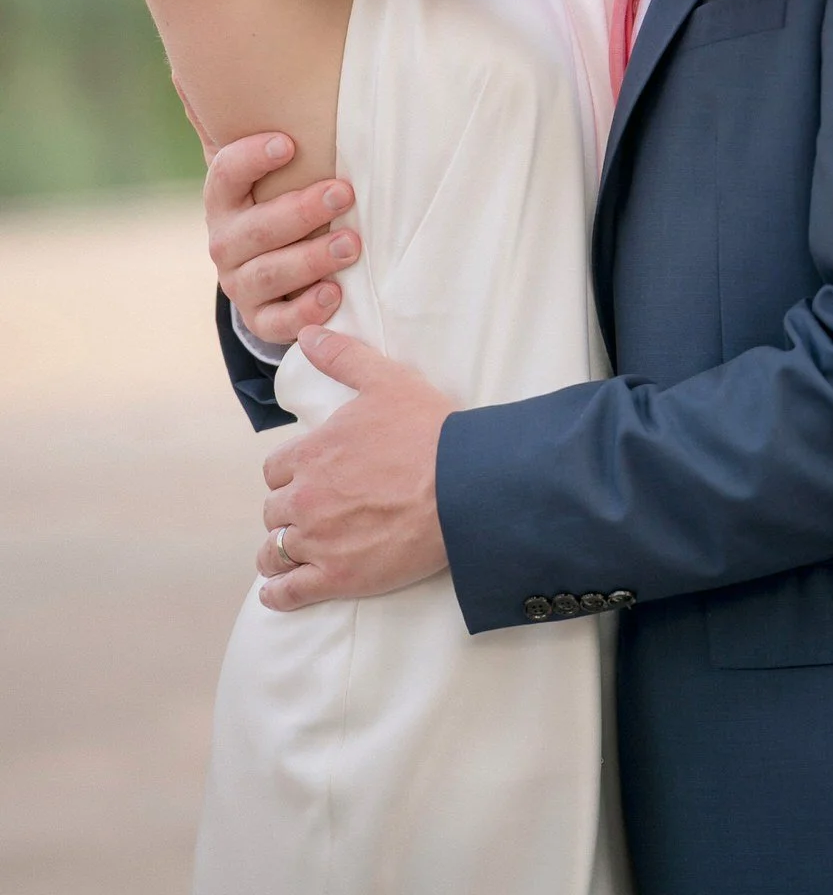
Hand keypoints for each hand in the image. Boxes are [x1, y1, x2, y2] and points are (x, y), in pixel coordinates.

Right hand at [205, 132, 361, 345]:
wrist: (268, 273)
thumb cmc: (286, 210)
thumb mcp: (281, 182)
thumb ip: (296, 155)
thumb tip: (338, 106)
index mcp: (225, 202)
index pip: (226, 175)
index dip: (251, 159)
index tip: (288, 144)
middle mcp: (225, 243)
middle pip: (257, 228)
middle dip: (302, 211)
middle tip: (344, 194)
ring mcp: (239, 284)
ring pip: (269, 273)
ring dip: (311, 258)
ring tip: (351, 245)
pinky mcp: (258, 319)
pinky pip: (277, 322)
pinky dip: (305, 310)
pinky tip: (334, 294)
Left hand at [256, 326, 452, 610]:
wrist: (463, 486)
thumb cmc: (429, 431)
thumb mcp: (386, 381)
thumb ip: (342, 357)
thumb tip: (308, 335)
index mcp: (312, 453)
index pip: (276, 470)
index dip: (292, 474)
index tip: (307, 479)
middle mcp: (306, 498)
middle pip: (274, 510)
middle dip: (288, 511)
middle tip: (311, 514)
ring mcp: (318, 541)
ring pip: (274, 551)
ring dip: (279, 551)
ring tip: (290, 555)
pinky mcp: (336, 578)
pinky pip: (287, 592)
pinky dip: (278, 594)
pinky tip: (279, 592)